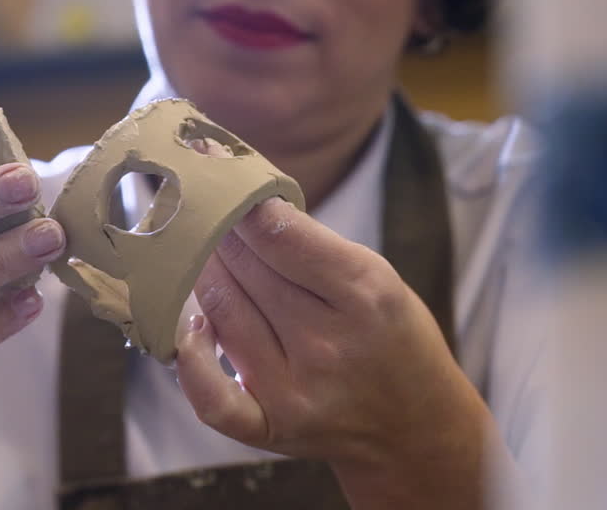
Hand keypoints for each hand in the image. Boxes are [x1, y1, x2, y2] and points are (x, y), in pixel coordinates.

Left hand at [175, 198, 504, 507]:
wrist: (416, 424)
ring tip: (203, 253)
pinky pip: (210, 397)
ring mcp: (294, 388)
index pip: (276, 232)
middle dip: (220, 231)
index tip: (222, 181)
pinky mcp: (270, 426)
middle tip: (208, 211)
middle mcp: (326, 342)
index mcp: (363, 292)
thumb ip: (314, 246)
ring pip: (222, 309)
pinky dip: (190, 360)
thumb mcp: (378, 277)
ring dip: (205, 273)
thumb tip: (239, 207)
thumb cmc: (391, 336)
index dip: (239, 201)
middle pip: (244, 266)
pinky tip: (191, 328)